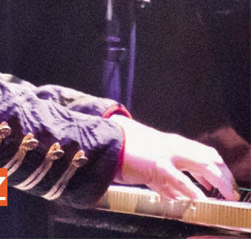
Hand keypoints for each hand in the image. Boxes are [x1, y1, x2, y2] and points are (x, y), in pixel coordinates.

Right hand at [113, 117, 238, 201]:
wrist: (108, 140)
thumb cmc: (128, 150)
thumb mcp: (152, 159)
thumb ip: (167, 175)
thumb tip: (178, 194)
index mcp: (174, 143)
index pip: (206, 153)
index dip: (220, 168)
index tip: (226, 183)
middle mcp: (175, 146)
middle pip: (210, 159)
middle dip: (225, 177)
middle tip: (233, 193)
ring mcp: (167, 155)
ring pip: (203, 166)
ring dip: (218, 182)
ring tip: (226, 197)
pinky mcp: (157, 165)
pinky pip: (180, 180)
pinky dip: (193, 191)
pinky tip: (200, 200)